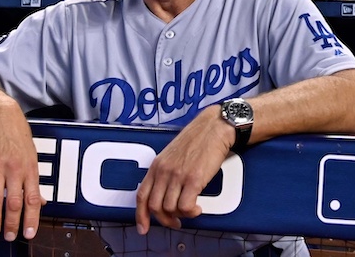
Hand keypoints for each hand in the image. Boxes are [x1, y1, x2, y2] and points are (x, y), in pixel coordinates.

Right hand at [0, 106, 45, 240]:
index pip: (33, 198)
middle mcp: (14, 168)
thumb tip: (41, 202)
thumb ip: (34, 180)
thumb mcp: (32, 155)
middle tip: (10, 237)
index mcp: (30, 167)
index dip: (31, 218)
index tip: (29, 233)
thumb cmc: (18, 135)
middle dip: (12, 223)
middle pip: (13, 202)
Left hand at [135, 106, 232, 233]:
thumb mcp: (171, 154)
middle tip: (175, 221)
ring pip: (170, 209)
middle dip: (165, 220)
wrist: (214, 127)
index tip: (143, 228)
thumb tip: (163, 194)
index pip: (141, 196)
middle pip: (155, 207)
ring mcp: (177, 176)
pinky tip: (197, 207)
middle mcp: (164, 171)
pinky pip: (186, 207)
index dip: (140, 216)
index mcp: (156, 165)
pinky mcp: (194, 179)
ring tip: (191, 210)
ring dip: (181, 215)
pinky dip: (191, 212)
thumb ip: (165, 173)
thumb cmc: (197, 139)